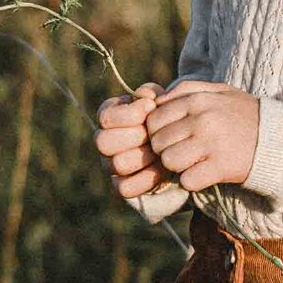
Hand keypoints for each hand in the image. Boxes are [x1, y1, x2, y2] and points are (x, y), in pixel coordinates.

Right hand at [94, 87, 166, 203]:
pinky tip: (160, 168)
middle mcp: (104, 142)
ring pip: (118, 164)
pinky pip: (125, 188)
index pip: (105, 117)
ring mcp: (110, 166)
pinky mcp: (122, 186)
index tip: (151, 107)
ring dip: (144, 157)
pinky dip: (146, 179)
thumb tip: (145, 96)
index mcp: (108, 119)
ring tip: (161, 150)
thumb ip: (152, 94)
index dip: (129, 113)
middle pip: (103, 142)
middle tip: (153, 135)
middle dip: (134, 136)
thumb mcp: (160, 103)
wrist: (179, 145)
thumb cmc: (165, 119)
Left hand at [143, 80, 261, 194]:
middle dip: (165, 150)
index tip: (170, 138)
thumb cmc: (244, 114)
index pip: (154, 119)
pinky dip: (192, 181)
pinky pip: (187, 180)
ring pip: (169, 162)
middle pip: (158, 142)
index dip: (156, 132)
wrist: (279, 137)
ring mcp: (211, 144)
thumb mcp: (219, 91)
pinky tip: (203, 174)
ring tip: (192, 163)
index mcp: (197, 100)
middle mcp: (202, 120)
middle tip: (181, 152)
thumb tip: (156, 100)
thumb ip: (187, 90)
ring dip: (177, 167)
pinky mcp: (221, 167)